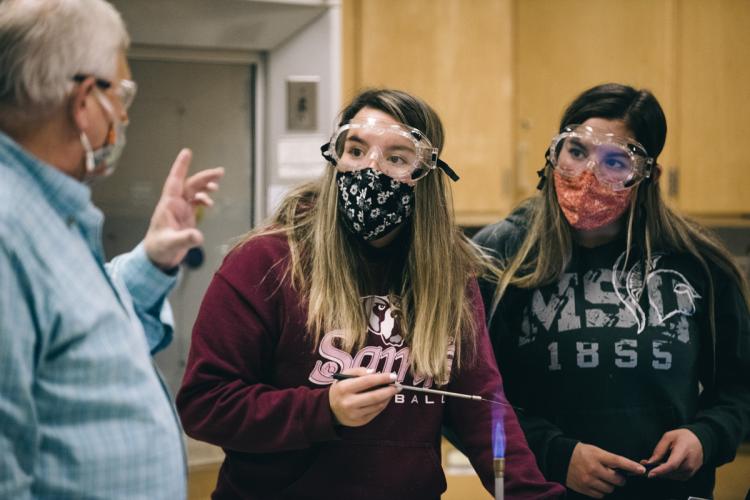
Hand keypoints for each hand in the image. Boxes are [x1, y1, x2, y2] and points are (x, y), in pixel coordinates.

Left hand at [143, 148, 223, 269]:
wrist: (157, 258)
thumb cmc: (159, 249)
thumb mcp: (171, 244)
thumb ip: (185, 239)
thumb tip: (199, 236)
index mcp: (168, 205)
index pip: (175, 181)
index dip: (181, 167)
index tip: (187, 152)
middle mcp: (175, 204)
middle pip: (190, 184)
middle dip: (204, 177)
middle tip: (220, 172)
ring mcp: (181, 210)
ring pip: (194, 191)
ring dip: (206, 186)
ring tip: (217, 185)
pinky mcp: (186, 217)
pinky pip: (196, 202)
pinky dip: (205, 199)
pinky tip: (210, 203)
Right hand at [328, 367, 398, 426]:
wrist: (330, 409)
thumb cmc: (341, 388)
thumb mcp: (345, 375)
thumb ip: (359, 371)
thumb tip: (375, 373)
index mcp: (344, 388)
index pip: (368, 381)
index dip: (382, 378)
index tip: (393, 376)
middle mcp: (349, 402)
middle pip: (375, 396)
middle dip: (389, 390)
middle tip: (398, 385)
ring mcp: (354, 414)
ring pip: (377, 405)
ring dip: (388, 397)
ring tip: (392, 391)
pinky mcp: (360, 422)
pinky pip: (376, 412)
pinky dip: (383, 404)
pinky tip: (385, 398)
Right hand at [566, 443, 644, 497]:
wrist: (561, 458)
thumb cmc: (581, 453)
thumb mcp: (595, 450)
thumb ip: (609, 459)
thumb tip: (626, 470)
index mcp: (597, 456)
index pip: (618, 461)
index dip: (631, 466)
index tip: (641, 470)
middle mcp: (593, 469)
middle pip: (617, 480)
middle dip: (619, 478)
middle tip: (615, 475)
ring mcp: (588, 480)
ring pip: (610, 489)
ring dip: (610, 485)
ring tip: (603, 479)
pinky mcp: (584, 488)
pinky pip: (600, 495)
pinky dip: (601, 491)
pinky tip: (597, 484)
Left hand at [645, 429, 702, 480]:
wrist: (699, 441)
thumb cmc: (682, 437)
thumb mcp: (668, 437)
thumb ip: (659, 450)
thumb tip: (651, 462)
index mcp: (684, 450)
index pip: (672, 464)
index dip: (660, 470)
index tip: (650, 474)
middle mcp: (690, 462)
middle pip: (670, 472)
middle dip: (656, 470)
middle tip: (645, 463)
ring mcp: (691, 470)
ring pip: (672, 476)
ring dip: (661, 472)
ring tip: (654, 463)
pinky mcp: (690, 474)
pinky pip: (676, 477)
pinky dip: (667, 473)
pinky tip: (663, 466)